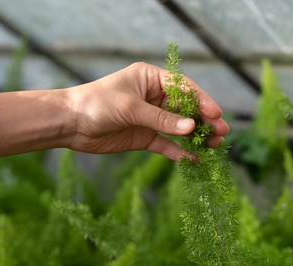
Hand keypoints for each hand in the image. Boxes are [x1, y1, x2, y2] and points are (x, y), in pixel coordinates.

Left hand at [65, 62, 229, 161]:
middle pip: (186, 109)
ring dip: (196, 137)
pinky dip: (179, 152)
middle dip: (205, 120)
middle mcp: (153, 97)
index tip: (216, 114)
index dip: (202, 100)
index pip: (184, 88)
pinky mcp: (143, 137)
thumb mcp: (130, 108)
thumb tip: (191, 128)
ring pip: (179, 128)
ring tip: (215, 146)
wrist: (70, 123)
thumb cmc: (97, 104)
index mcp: (151, 79)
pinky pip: (166, 145)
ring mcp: (149, 118)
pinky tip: (194, 160)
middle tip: (222, 132)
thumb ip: (161, 120)